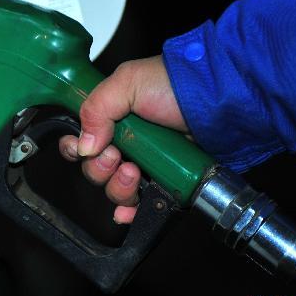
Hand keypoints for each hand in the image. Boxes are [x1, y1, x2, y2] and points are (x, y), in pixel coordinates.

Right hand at [58, 55, 186, 223]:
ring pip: (116, 190)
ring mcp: (147, 164)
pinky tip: (128, 212)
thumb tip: (84, 146)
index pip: (80, 141)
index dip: (76, 149)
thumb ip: (96, 109)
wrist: (219, 102)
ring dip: (118, 187)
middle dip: (100, 167)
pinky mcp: (166, 182)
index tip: (85, 148)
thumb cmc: (176, 84)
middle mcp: (127, 142)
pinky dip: (131, 212)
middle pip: (95, 169)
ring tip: (134, 171)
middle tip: (116, 156)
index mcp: (111, 118)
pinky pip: (142, 206)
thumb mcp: (128, 82)